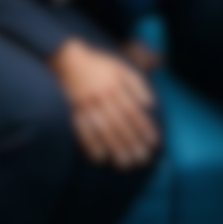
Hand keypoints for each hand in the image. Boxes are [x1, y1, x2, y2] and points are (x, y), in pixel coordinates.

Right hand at [53, 40, 158, 168]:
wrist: (68, 59)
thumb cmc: (98, 65)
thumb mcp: (120, 67)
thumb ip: (137, 84)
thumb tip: (150, 104)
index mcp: (115, 86)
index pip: (133, 111)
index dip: (144, 128)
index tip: (153, 143)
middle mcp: (102, 97)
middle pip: (120, 124)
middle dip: (132, 143)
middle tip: (142, 159)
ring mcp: (87, 106)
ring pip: (103, 130)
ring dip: (115, 148)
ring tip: (125, 164)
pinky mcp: (74, 112)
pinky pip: (82, 132)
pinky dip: (91, 146)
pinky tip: (100, 158)